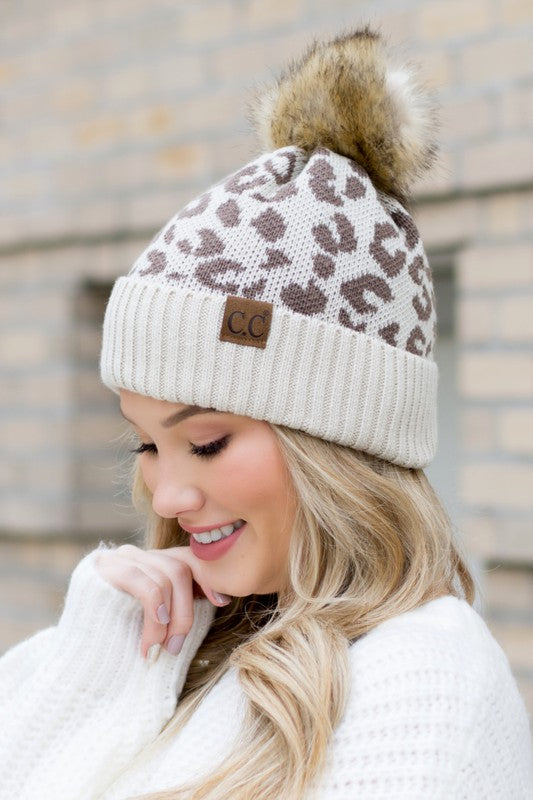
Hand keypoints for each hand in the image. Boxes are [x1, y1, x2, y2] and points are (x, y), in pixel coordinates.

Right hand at [95, 544, 230, 659]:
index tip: (221, 603)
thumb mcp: (157, 621)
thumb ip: (178, 604)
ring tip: (158, 650)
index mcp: (151, 564)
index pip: (188, 558)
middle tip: (176, 647)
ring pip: (167, 577)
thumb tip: (221, 597)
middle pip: (179, 568)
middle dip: (186, 611)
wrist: (76, 657)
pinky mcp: (105, 568)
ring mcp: (120, 558)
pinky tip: (151, 638)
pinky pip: (147, 585)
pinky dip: (155, 612)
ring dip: (169, 620)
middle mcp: (138, 555)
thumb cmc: (121, 642)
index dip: (208, 578)